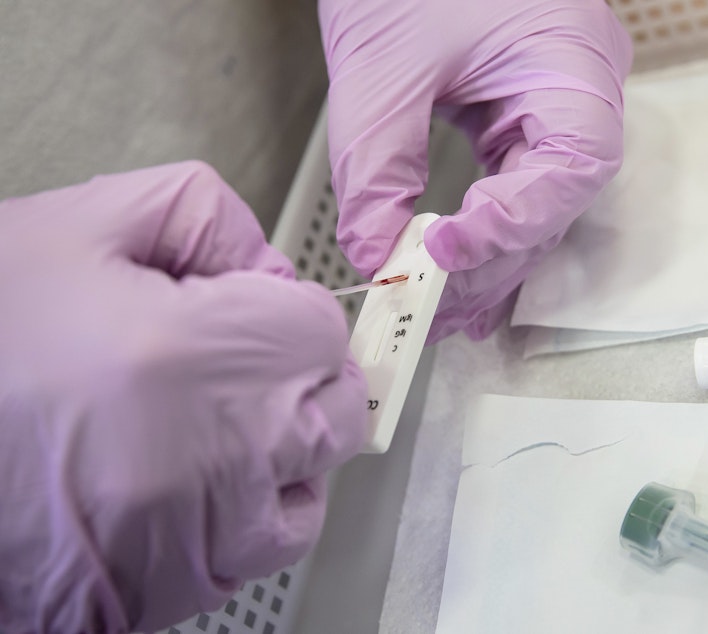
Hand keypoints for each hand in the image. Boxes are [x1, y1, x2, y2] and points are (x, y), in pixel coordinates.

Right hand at [0, 162, 367, 631]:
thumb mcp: (74, 229)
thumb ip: (197, 213)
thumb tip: (264, 260)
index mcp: (202, 355)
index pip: (323, 332)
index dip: (288, 310)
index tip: (252, 308)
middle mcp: (224, 457)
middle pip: (337, 411)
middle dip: (302, 377)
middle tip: (239, 360)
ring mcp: (206, 538)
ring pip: (309, 490)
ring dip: (285, 452)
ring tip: (217, 426)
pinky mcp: (175, 592)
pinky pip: (258, 552)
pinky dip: (247, 518)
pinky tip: (194, 485)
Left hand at [320, 0, 632, 340]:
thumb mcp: (382, 64)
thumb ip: (375, 165)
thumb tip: (377, 253)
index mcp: (573, 63)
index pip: (570, 169)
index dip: (511, 224)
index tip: (441, 254)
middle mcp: (577, 93)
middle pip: (552, 205)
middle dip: (491, 264)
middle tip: (433, 309)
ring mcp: (551, 107)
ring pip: (534, 207)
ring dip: (487, 263)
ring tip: (441, 310)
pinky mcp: (518, 116)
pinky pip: (512, 187)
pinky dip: (482, 233)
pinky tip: (455, 273)